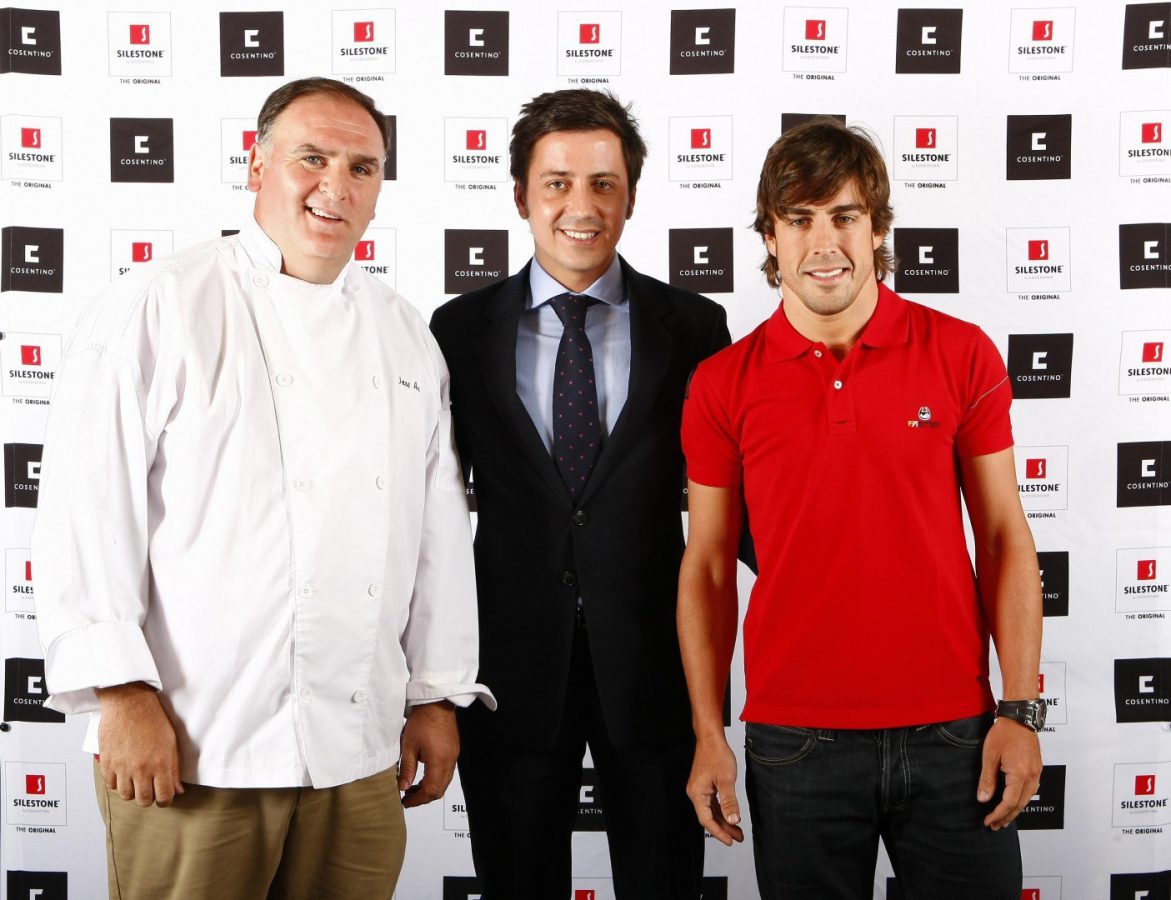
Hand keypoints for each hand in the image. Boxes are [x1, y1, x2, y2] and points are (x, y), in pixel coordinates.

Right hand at [96, 682, 183, 807]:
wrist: (129, 703)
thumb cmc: (152, 719)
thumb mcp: (171, 743)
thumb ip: (174, 769)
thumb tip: (178, 790)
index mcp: (160, 764)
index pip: (164, 797)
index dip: (165, 800)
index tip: (164, 797)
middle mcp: (141, 769)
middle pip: (144, 801)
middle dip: (149, 798)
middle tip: (150, 789)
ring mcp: (122, 767)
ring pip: (126, 796)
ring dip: (132, 791)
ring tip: (136, 780)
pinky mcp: (107, 763)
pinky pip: (111, 785)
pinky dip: (117, 783)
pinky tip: (123, 774)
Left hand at [398, 700, 457, 807]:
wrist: (437, 702)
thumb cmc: (423, 719)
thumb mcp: (408, 746)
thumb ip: (407, 769)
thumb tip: (403, 787)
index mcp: (439, 761)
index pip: (430, 790)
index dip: (417, 800)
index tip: (406, 801)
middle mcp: (450, 761)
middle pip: (440, 790)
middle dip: (424, 797)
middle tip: (408, 797)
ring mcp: (454, 756)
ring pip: (444, 782)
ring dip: (430, 788)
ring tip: (413, 787)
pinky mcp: (454, 751)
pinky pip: (447, 772)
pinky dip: (436, 778)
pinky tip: (424, 775)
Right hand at [686, 735, 743, 845]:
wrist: (711, 738)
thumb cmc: (716, 754)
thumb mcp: (726, 780)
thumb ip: (729, 802)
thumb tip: (733, 820)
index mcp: (697, 793)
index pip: (707, 820)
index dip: (719, 832)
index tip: (730, 841)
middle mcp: (695, 793)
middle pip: (709, 817)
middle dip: (724, 828)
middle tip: (737, 837)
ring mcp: (700, 789)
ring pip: (711, 811)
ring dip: (724, 820)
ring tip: (737, 830)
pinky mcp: (704, 785)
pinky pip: (712, 803)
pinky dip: (722, 810)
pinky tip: (730, 815)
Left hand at [977, 717, 1041, 829]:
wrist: (1020, 718)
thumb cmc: (1004, 733)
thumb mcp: (989, 756)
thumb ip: (987, 779)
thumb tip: (983, 799)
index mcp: (1020, 774)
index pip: (1009, 802)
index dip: (998, 814)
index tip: (988, 821)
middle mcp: (1032, 776)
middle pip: (1020, 805)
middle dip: (1006, 817)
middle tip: (994, 825)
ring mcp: (1037, 773)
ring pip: (1027, 799)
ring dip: (1014, 811)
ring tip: (1002, 819)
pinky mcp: (1037, 769)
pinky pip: (1030, 791)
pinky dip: (1021, 800)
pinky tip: (1013, 803)